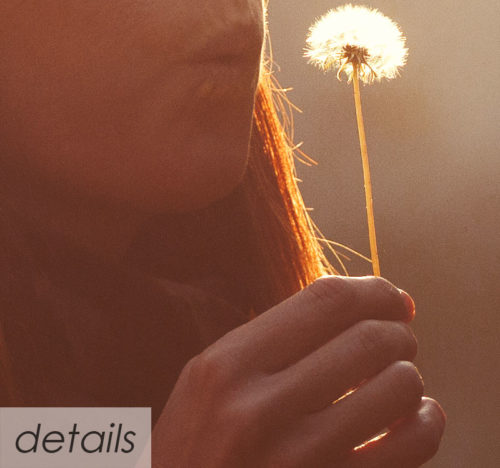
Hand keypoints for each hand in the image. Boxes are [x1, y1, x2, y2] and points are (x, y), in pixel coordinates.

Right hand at [152, 276, 445, 466]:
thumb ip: (274, 337)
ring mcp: (294, 460)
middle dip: (399, 332)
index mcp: (227, 365)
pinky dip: (427, 423)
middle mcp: (257, 408)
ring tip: (400, 377)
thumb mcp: (213, 376)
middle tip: (400, 337)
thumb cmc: (201, 440)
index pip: (325, 300)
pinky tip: (418, 416)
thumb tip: (359, 304)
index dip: (374, 290)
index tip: (393, 298)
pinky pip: (408, 449)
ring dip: (409, 375)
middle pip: (367, 339)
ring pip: (396, 388)